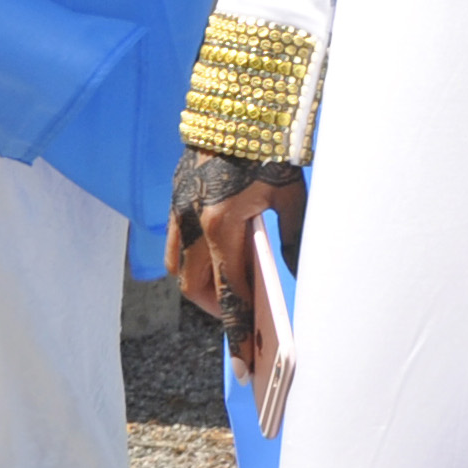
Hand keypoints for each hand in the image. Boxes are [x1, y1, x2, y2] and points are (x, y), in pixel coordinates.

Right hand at [167, 148, 305, 376]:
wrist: (242, 100)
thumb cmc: (272, 148)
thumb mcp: (291, 195)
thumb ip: (290, 239)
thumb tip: (291, 275)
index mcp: (222, 225)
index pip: (230, 297)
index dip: (238, 335)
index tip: (244, 367)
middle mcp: (192, 223)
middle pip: (196, 290)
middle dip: (217, 311)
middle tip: (244, 320)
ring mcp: (178, 210)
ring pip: (180, 269)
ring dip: (201, 286)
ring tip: (231, 291)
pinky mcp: (175, 197)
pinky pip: (175, 242)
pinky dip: (191, 258)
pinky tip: (214, 255)